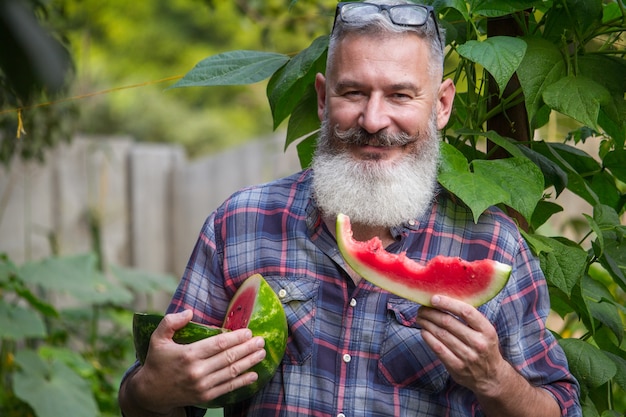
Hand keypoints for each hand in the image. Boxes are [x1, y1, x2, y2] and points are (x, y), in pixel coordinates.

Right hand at [127, 310, 265, 414]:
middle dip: (247, 348)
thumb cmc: (157, 361)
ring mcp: (202, 386)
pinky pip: (228, 388)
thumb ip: (171, 322)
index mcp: (188, 354)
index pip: (218, 344)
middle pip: (229, 357)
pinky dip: (242, 381)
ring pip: (231, 372)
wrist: (150, 392)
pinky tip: (253, 374)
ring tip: (261, 353)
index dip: (236, 337)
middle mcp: (197, 371)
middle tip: (261, 341)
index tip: (248, 332)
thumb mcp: (157, 338)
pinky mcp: (205, 396)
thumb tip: (189, 312)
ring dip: (249, 362)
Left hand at [415, 295, 507, 396]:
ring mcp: (468, 356)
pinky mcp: (457, 367)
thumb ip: (470, 318)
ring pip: (441, 334)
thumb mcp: (485, 331)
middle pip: (449, 322)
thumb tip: (444, 299)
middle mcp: (478, 343)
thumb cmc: (483, 347)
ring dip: (427, 324)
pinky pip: (438, 349)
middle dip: (431, 313)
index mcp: (487, 331)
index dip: (448, 303)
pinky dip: (428, 338)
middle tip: (422, 308)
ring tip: (420, 318)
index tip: (434, 298)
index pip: (466, 312)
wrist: (490, 377)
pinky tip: (424, 331)